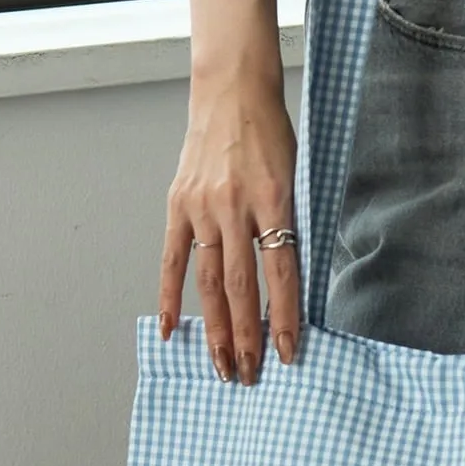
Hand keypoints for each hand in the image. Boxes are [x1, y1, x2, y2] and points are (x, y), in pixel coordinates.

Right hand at [160, 71, 299, 385]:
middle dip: (247, 337)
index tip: (288, 353)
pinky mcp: (178, 204)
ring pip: (208, 281)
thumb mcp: (296, 175)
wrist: (231, 90)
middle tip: (249, 375)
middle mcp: (235, 208)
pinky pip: (172, 259)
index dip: (285, 317)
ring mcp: (202, 207)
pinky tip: (169, 330)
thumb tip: (289, 282)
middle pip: (242, 287)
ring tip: (220, 365)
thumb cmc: (271, 133)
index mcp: (274, 200)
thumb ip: (289, 224)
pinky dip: (169, 297)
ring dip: (215, 328)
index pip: (281, 273)